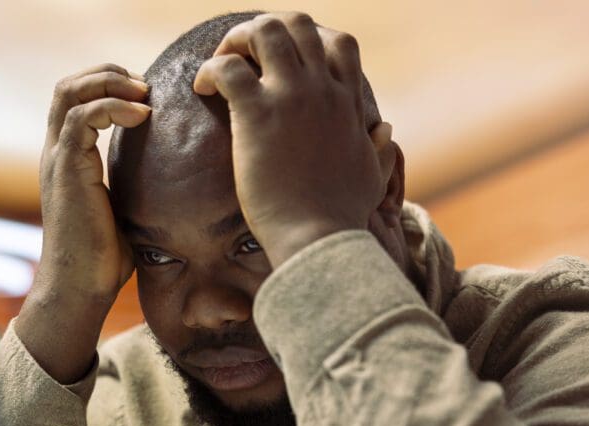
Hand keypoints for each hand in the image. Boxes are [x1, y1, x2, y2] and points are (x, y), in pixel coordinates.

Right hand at [16, 64, 150, 381]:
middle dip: (106, 74)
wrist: (80, 288)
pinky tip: (143, 117)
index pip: (75, 101)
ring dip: (110, 83)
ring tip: (144, 94)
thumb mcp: (124, 213)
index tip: (144, 96)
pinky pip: (83, 118)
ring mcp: (58, 159)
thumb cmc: (103, 260)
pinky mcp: (67, 169)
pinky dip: (113, 107)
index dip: (107, 86)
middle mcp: (56, 153)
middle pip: (67, 87)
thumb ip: (135, 189)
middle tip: (143, 86)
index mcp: (67, 159)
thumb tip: (175, 185)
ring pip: (69, 93)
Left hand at [193, 12, 393, 267]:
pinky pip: (227, 67)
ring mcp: (290, 98)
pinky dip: (210, 70)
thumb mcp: (373, 177)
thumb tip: (386, 130)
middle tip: (245, 58)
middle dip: (267, 30)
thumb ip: (381, 151)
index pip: (339, 43)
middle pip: (298, 23)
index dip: (309, 41)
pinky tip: (203, 91)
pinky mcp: (257, 114)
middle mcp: (322, 90)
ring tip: (220, 66)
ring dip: (236, 40)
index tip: (285, 64)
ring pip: (263, 30)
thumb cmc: (341, 216)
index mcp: (347, 103)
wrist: (318, 239)